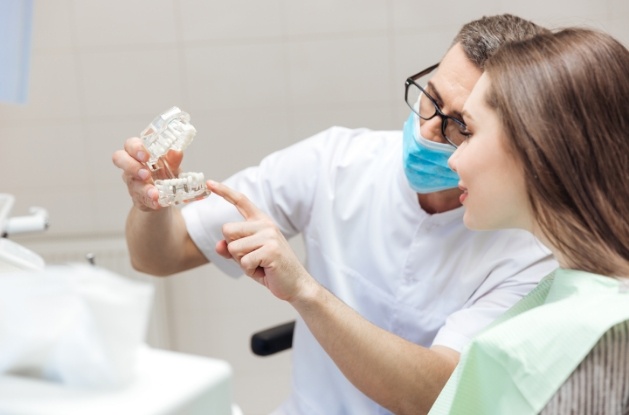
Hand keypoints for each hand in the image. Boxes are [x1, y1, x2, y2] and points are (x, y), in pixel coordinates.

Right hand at [112, 137, 182, 210]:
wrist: (166, 193)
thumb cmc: (165, 171)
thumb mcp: (172, 164)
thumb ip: (173, 158)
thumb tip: (177, 151)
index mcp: (139, 152)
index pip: (130, 144)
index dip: (135, 148)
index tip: (146, 156)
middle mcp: (131, 165)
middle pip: (120, 159)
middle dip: (131, 166)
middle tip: (145, 174)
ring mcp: (132, 181)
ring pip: (132, 183)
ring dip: (143, 188)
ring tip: (154, 193)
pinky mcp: (137, 197)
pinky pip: (140, 199)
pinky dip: (150, 201)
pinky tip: (157, 202)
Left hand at [207, 180, 313, 301]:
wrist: (295, 284)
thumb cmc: (271, 269)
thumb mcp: (247, 257)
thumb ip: (231, 249)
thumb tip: (218, 245)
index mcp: (261, 222)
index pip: (241, 201)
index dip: (224, 191)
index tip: (209, 183)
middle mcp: (265, 224)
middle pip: (227, 230)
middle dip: (233, 249)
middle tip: (252, 258)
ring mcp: (269, 236)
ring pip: (233, 248)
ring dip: (242, 262)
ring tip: (259, 265)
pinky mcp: (271, 250)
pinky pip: (244, 262)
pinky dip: (250, 271)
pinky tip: (264, 270)